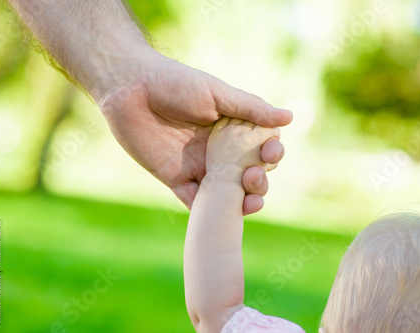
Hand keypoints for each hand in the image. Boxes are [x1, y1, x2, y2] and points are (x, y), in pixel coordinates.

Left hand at [99, 52, 291, 213]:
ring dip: (242, 201)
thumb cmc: (175, 82)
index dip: (271, 154)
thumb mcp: (217, 93)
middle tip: (254, 176)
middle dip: (260, 181)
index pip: (261, 148)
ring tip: (249, 202)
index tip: (271, 153)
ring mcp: (199, 167)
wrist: (129, 88)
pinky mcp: (176, 179)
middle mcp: (219, 151)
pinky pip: (195, 203)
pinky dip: (209, 214)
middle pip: (248, 174)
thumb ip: (251, 109)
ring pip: (227, 194)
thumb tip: (290, 117)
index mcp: (232, 129)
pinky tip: (221, 217)